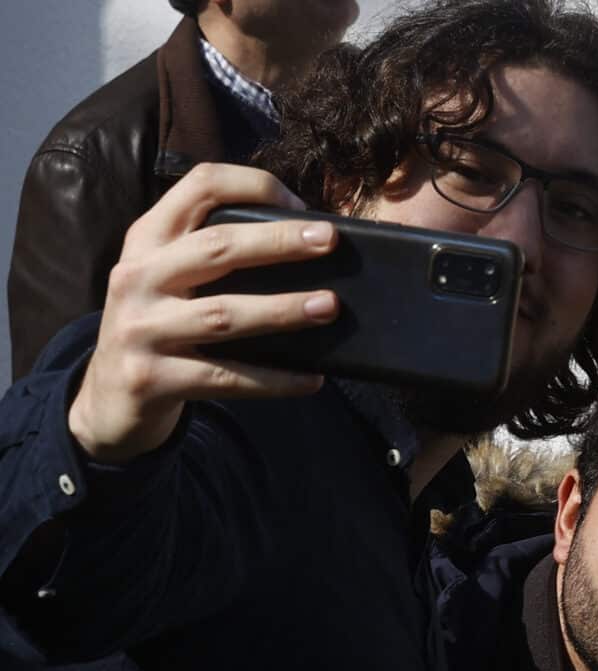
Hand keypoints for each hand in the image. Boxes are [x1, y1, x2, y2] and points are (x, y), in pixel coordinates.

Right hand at [67, 163, 339, 464]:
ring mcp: (141, 329)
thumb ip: (212, 255)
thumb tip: (304, 244)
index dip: (252, 185)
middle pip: (216, 248)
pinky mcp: (152, 378)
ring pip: (223, 315)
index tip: (300, 205)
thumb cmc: (158, 325)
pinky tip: (312, 378)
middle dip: (278, 241)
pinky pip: (227, 378)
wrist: (106, 397)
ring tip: (328, 307)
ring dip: (282, 310)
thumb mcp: (167, 277)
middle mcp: (138, 277)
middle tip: (329, 240)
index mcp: (147, 240)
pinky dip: (274, 379)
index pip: (199, 187)